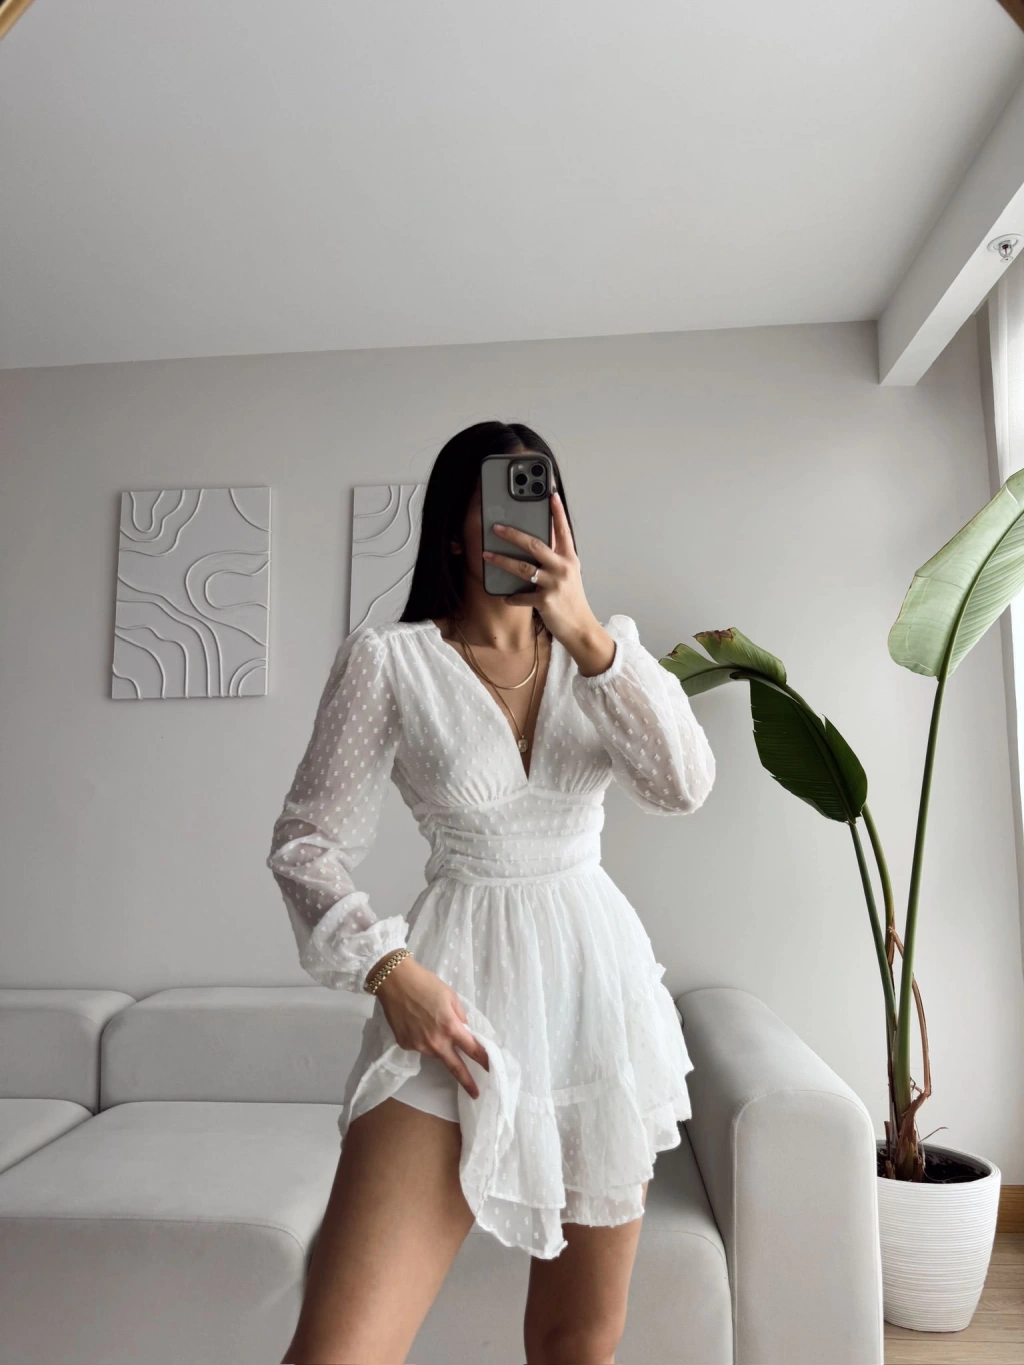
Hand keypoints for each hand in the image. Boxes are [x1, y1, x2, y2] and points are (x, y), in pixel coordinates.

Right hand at [375, 957, 489, 1099]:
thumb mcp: (450, 996)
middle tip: (475, 1093)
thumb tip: (464, 1031)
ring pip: (435, 1052)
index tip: (491, 1069)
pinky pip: (419, 1046)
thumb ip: (459, 1017)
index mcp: (450, 1027)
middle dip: (467, 1081)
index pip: (472, 1049)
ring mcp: (418, 1046)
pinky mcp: (405, 1045)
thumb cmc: (425, 983)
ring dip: (439, 1046)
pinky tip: (415, 1022)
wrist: (394, 981)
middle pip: (455, 1067)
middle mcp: (435, 1041)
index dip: (483, 1060)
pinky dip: (422, 1038)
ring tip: (429, 1023)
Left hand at [483, 490, 616, 674]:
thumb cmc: (571, 599)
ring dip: (501, 561)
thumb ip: (556, 558)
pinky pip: (521, 596)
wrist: (581, 627)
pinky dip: (512, 597)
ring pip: (523, 568)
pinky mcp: (545, 601)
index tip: (550, 494)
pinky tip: (505, 596)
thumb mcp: (569, 574)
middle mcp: (563, 568)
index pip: (563, 530)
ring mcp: (554, 584)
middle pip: (535, 545)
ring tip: (485, 555)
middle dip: (513, 534)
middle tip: (496, 527)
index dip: (557, 512)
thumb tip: (536, 542)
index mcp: (569, 558)